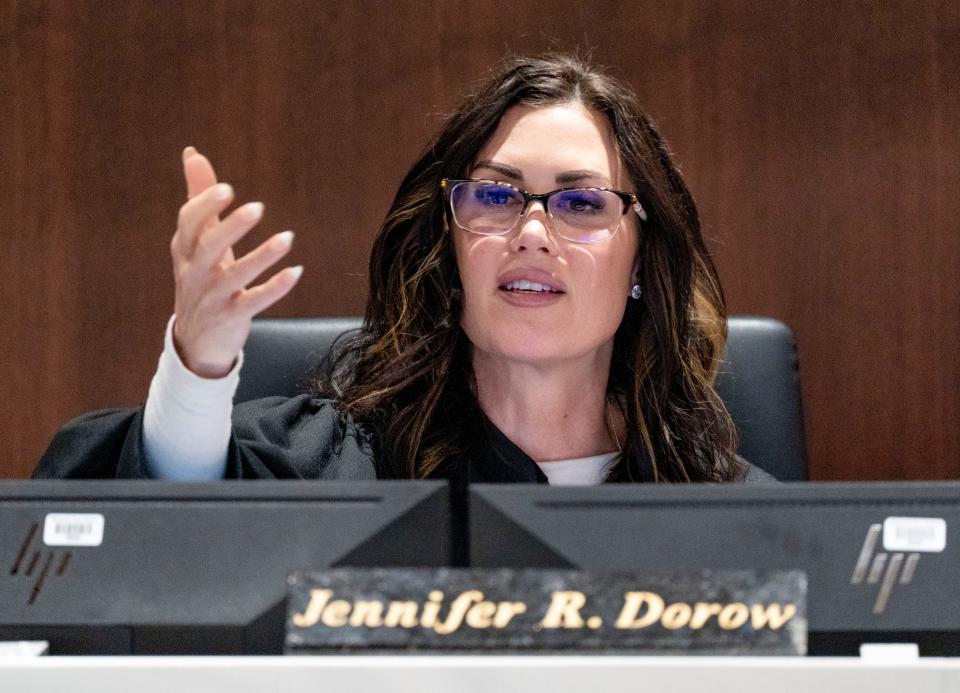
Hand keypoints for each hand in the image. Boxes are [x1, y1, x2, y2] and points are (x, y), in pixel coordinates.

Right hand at [170, 147, 301, 377]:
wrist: (195, 341)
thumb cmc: (201, 280)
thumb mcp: (196, 242)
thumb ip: (198, 198)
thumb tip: (193, 154)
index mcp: (184, 250)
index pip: (189, 223)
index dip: (205, 205)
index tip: (227, 189)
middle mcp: (195, 273)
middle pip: (208, 247)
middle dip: (231, 227)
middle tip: (258, 207)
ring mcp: (213, 297)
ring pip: (235, 276)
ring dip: (262, 257)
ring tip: (288, 238)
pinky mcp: (231, 318)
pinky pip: (254, 302)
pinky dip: (274, 288)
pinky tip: (295, 272)